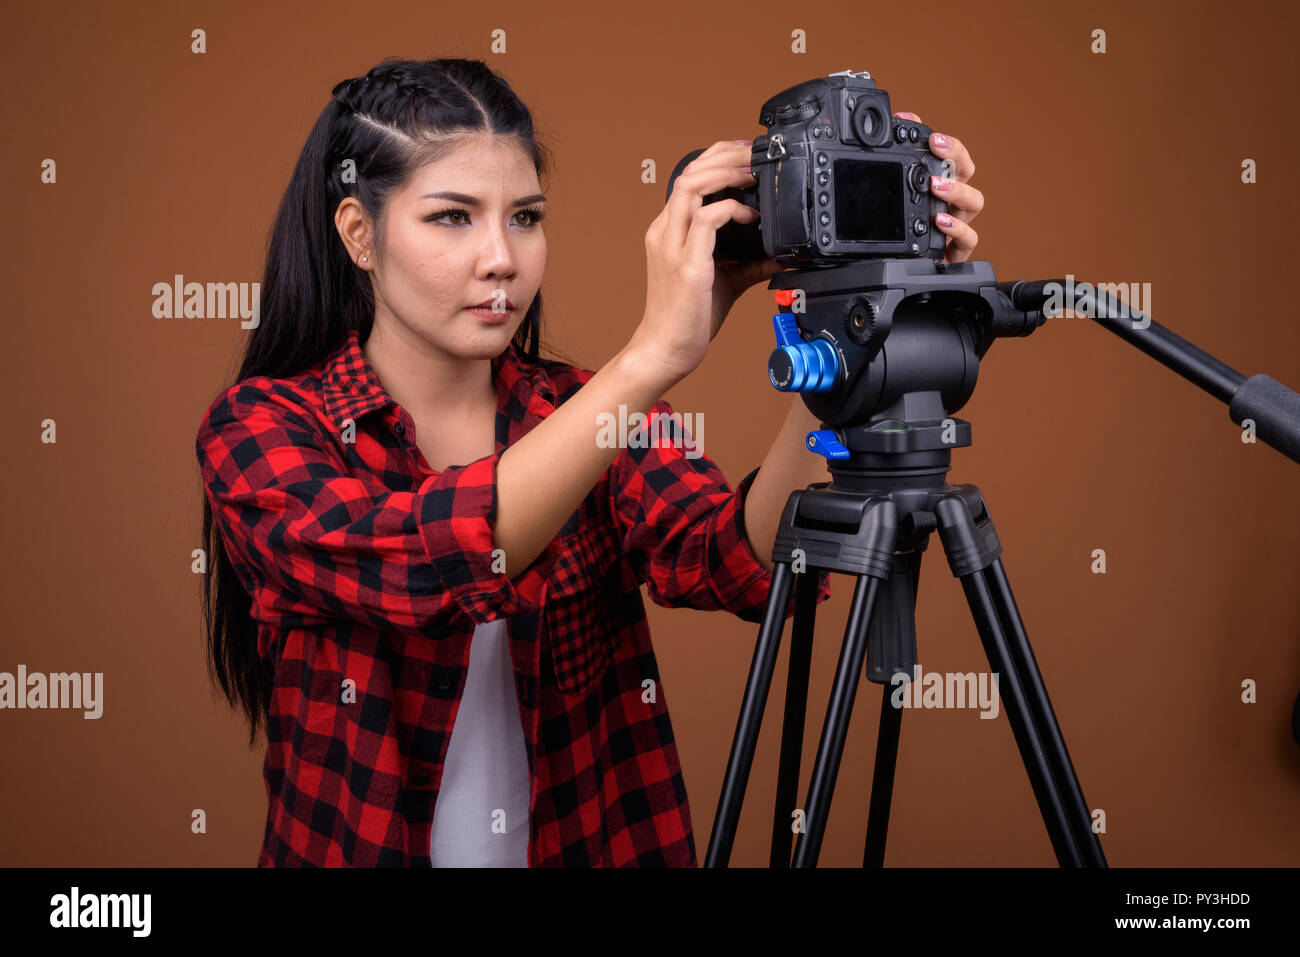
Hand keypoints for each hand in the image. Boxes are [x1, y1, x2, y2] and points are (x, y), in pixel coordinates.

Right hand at [631, 140, 762, 384]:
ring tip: (752, 175)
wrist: (666, 350)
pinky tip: (751, 217)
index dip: (718, 156)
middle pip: (690, 170)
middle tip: (756, 156)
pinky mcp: (687, 265)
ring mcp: (673, 246)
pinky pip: (707, 219)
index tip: (748, 154)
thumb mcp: (726, 279)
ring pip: (692, 185)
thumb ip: (751, 261)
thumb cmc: (689, 317)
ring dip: (727, 173)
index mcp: (669, 230)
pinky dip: (733, 210)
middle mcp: (665, 232)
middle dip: (726, 155)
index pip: (689, 176)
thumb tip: (783, 253)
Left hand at [894, 111, 982, 262]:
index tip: (929, 135)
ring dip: (957, 190)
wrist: (900, 267)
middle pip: (967, 172)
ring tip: (936, 186)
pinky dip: (957, 229)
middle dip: (955, 156)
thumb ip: (897, 164)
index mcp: (943, 185)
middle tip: (935, 148)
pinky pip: (968, 239)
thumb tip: (895, 124)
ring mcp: (957, 225)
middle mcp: (954, 202)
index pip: (954, 157)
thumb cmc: (903, 232)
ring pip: (974, 202)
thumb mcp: (896, 196)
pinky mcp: (955, 251)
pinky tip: (940, 221)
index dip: (947, 144)